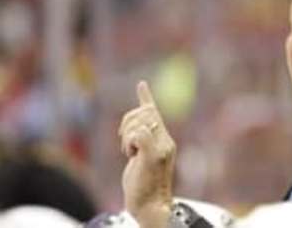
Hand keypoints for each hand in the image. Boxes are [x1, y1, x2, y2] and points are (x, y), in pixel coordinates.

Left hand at [120, 81, 175, 227]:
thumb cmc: (144, 186)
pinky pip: (139, 134)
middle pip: (145, 113)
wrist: (151, 206)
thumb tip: (133, 131)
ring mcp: (161, 148)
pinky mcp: (154, 156)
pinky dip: (129, 142)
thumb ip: (141, 144)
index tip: (141, 84)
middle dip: (128, 122)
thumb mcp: (141, 160)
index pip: (154, 113)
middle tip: (125, 145)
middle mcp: (166, 141)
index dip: (145, 98)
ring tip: (129, 152)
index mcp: (165, 141)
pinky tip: (130, 155)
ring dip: (127, 135)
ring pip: (140, 122)